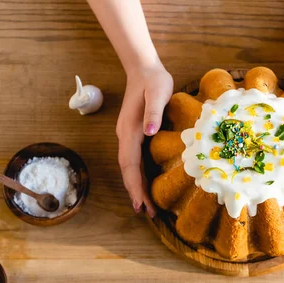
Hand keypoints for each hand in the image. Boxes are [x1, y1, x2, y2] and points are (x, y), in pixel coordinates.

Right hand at [116, 64, 172, 216]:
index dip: (135, 184)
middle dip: (136, 192)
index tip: (140, 203)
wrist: (143, 69)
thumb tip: (148, 133)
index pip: (130, 163)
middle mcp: (125, 136)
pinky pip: (134, 160)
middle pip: (128, 170)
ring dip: (137, 187)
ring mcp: (127, 136)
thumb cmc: (154, 80)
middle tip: (147, 213)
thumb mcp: (158, 92)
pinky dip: (139, 176)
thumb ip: (153, 112)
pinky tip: (147, 186)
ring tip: (146, 207)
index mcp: (130, 130)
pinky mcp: (134, 135)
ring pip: (130, 167)